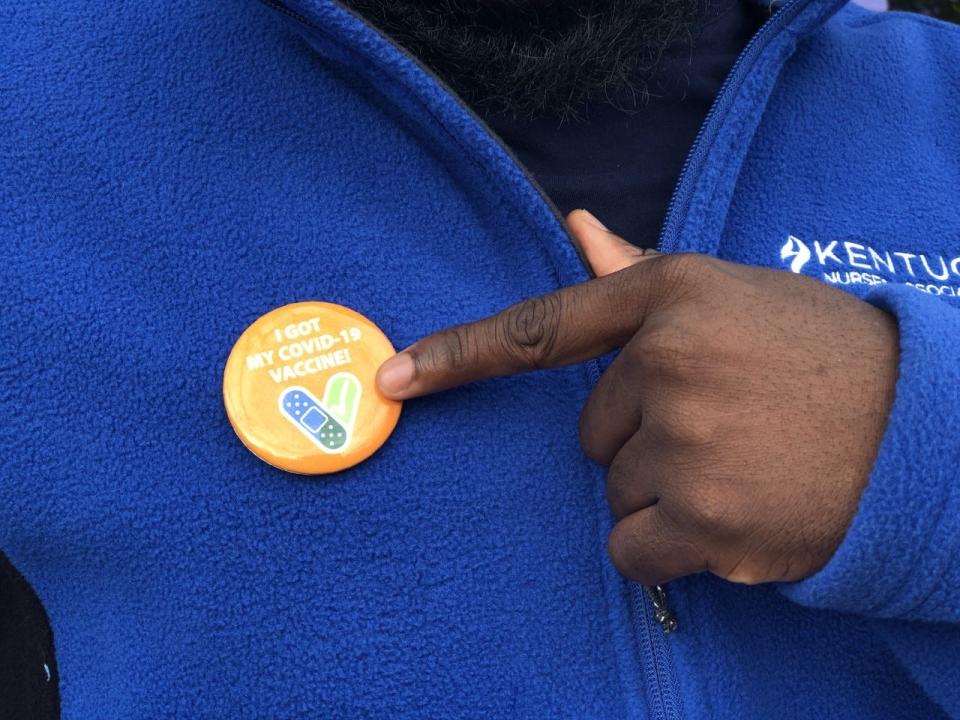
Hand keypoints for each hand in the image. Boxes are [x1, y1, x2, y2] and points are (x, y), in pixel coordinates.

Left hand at [377, 210, 898, 585]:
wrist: (926, 431)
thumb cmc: (823, 356)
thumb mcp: (734, 298)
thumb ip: (642, 277)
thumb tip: (578, 227)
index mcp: (670, 298)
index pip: (540, 329)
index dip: (457, 355)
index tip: (392, 378)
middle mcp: (668, 362)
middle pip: (590, 433)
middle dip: (643, 439)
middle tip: (724, 427)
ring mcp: (684, 441)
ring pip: (614, 492)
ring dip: (665, 493)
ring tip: (744, 465)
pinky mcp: (702, 518)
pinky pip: (630, 548)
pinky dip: (669, 548)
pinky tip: (735, 517)